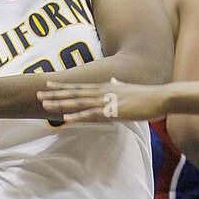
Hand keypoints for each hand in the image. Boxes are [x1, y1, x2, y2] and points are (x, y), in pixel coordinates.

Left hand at [39, 76, 167, 123]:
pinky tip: (66, 118)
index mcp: (106, 86)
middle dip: (55, 94)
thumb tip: (114, 79)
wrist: (161, 97)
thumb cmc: (147, 95)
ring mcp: (107, 101)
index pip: (79, 85)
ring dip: (61, 104)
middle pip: (74, 92)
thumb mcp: (129, 88)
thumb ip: (119, 84)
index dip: (62, 85)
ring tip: (45, 105)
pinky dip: (78, 117)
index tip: (47, 84)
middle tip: (37, 94)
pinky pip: (92, 116)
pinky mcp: (113, 112)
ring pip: (78, 103)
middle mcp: (103, 91)